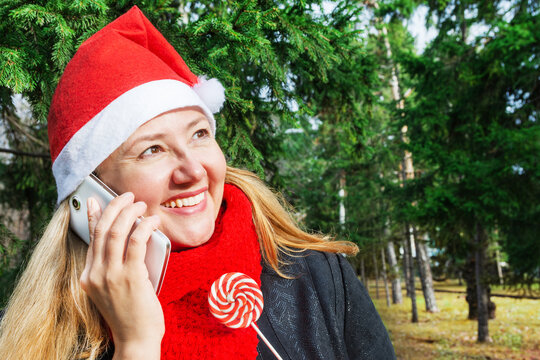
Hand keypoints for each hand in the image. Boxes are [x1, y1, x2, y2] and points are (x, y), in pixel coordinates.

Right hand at [80, 192, 163, 359]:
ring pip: (116, 231)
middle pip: (102, 229)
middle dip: (115, 207)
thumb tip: (126, 238)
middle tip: (128, 197)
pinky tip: (153, 222)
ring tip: (141, 205)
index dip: (93, 215)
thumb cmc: (129, 314)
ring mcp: (112, 276)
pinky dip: (145, 226)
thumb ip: (113, 266)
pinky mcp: (131, 277)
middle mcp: (95, 274)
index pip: (90, 238)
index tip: (95, 199)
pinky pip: (136, 242)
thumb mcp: (112, 289)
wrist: (135, 340)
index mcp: (88, 276)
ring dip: (130, 212)